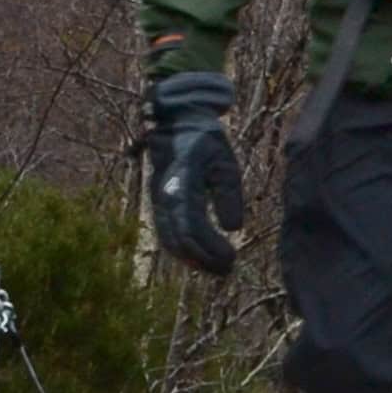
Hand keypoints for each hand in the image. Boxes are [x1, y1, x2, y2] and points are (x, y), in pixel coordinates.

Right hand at [145, 72, 242, 273]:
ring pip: (169, 239)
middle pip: (178, 238)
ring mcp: (158, 199)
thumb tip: (233, 229)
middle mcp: (164, 194)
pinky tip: (201, 258)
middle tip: (228, 270)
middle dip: (203, 259)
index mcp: (182, 182)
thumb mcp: (224, 162)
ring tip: (218, 270)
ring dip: (193, 259)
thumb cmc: (205, 141)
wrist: (176, 122)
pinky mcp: (159, 202)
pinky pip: (167, 232)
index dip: (210, 247)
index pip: (192, 224)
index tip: (232, 259)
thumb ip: (228, 194)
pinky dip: (183, 249)